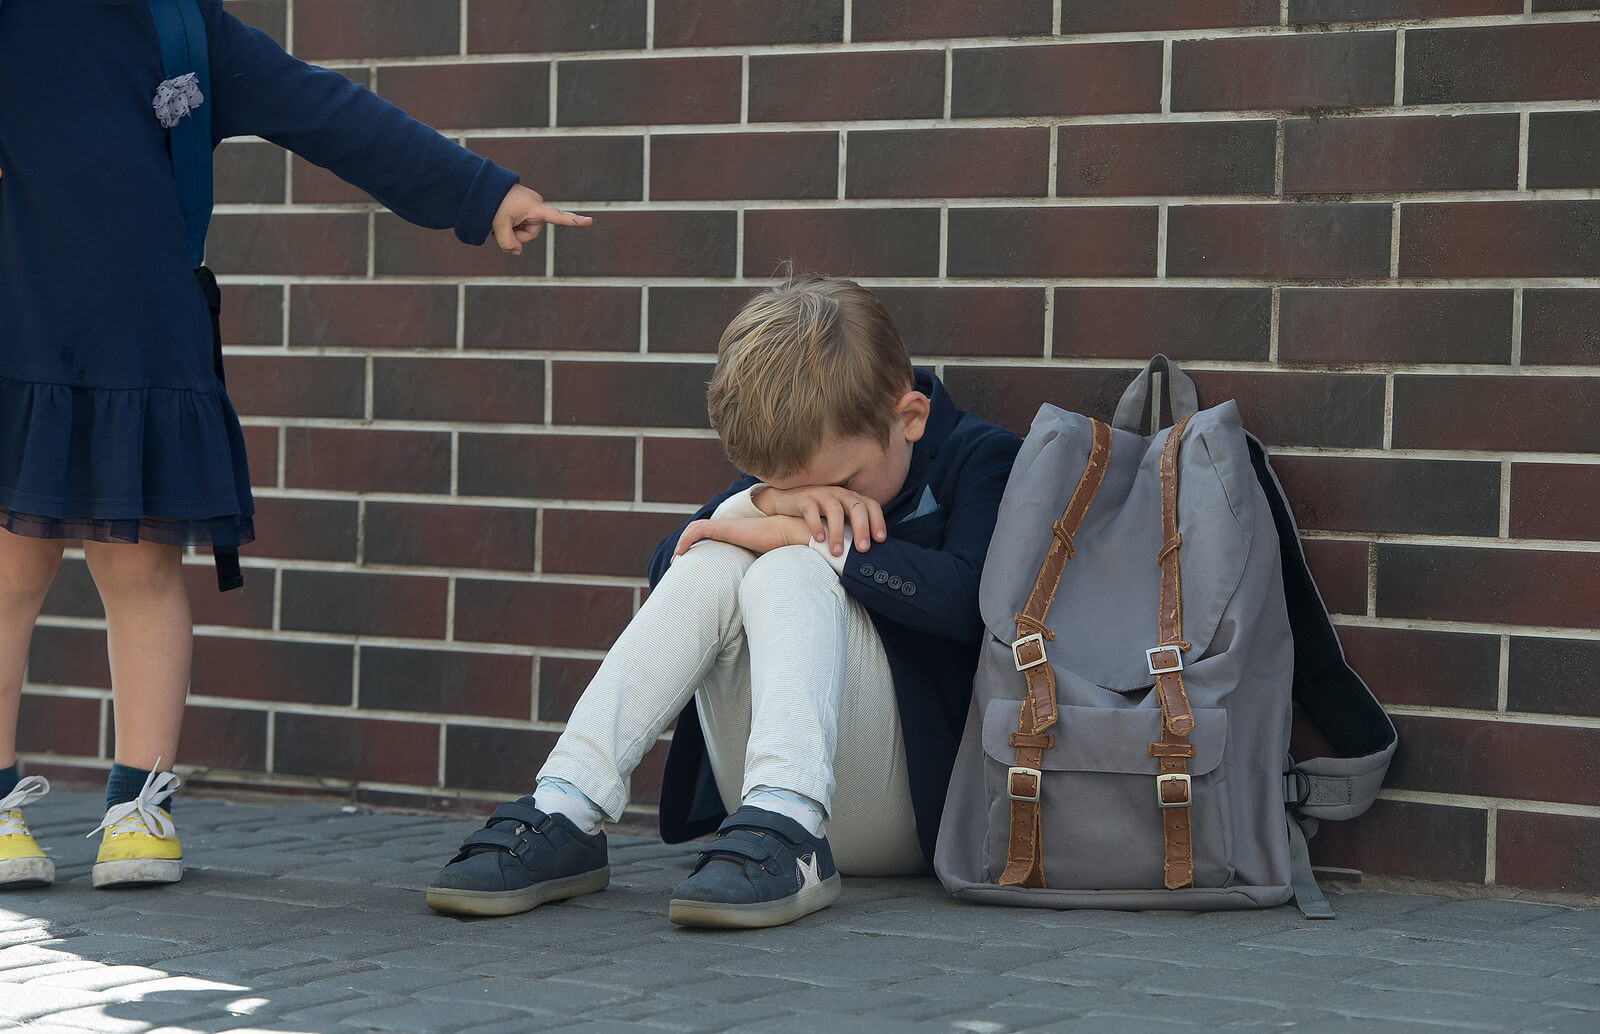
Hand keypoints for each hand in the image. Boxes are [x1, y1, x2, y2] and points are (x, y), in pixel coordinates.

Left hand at [491, 184, 591, 254]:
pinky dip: (512, 225)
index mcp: (534, 207)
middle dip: (518, 234)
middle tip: (501, 226)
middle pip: (532, 232)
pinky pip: (522, 223)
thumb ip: (507, 243)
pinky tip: (502, 219)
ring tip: (500, 220)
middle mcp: (536, 205)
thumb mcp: (498, 225)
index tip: (590, 221)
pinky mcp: (525, 207)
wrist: (483, 187)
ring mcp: (531, 206)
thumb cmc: (492, 202)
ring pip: (526, 229)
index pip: (557, 216)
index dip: (573, 221)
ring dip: (513, 230)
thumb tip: (516, 252)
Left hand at [672, 516, 813, 559]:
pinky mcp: (724, 528)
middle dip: (685, 545)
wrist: (788, 534)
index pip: (711, 536)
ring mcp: (726, 526)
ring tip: (676, 558)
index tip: (692, 564)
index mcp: (736, 535)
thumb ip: (755, 572)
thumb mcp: (763, 564)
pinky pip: (698, 530)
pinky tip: (680, 552)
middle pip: (699, 531)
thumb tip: (755, 594)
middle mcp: (729, 528)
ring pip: (695, 529)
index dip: (698, 547)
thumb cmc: (780, 550)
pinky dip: (686, 539)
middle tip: (676, 562)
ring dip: (682, 542)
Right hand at [755, 485, 885, 556]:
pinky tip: (818, 540)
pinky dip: (816, 525)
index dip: (878, 521)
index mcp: (851, 499)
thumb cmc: (818, 515)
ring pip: (835, 510)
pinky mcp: (805, 498)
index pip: (871, 506)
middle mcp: (840, 494)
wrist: (787, 502)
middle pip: (856, 507)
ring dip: (838, 532)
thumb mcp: (838, 519)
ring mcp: (822, 495)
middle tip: (862, 549)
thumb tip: (867, 552)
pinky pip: (811, 510)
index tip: (880, 540)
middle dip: (862, 528)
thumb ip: (851, 529)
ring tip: (837, 552)